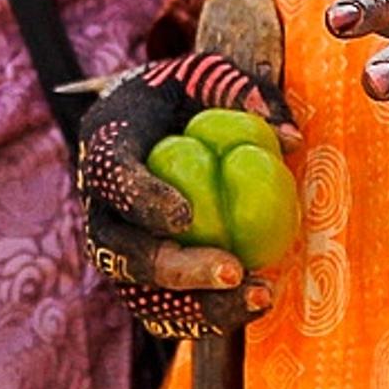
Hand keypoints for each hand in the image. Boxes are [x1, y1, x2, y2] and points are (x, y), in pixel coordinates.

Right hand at [73, 53, 297, 337]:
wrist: (150, 122)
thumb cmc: (183, 94)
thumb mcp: (207, 72)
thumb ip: (242, 93)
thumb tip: (289, 138)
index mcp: (106, 144)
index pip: (110, 177)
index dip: (141, 200)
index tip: (185, 215)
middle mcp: (100, 205)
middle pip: (120, 251)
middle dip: (175, 268)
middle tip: (232, 269)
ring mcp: (116, 247)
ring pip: (141, 294)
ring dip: (199, 306)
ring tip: (258, 293)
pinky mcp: (140, 277)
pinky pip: (165, 311)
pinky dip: (208, 316)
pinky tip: (256, 301)